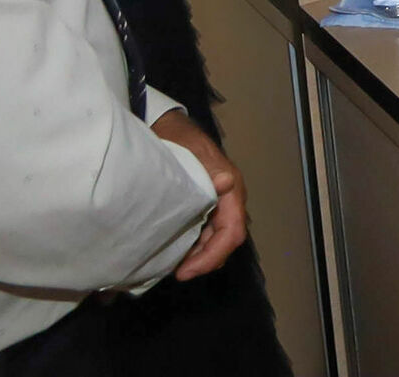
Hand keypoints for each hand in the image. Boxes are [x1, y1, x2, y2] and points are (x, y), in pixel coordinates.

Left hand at [152, 109, 246, 279]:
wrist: (166, 127)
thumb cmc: (179, 140)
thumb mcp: (192, 153)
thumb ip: (208, 170)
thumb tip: (226, 183)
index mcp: (230, 189)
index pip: (232, 232)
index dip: (212, 256)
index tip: (184, 271)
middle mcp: (228, 200)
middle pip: (225, 241)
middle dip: (203, 261)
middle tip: (175, 272)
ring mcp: (217, 204)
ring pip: (215, 240)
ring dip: (196, 256)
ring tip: (169, 264)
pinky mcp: (204, 206)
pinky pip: (204, 233)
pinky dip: (191, 246)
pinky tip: (171, 250)